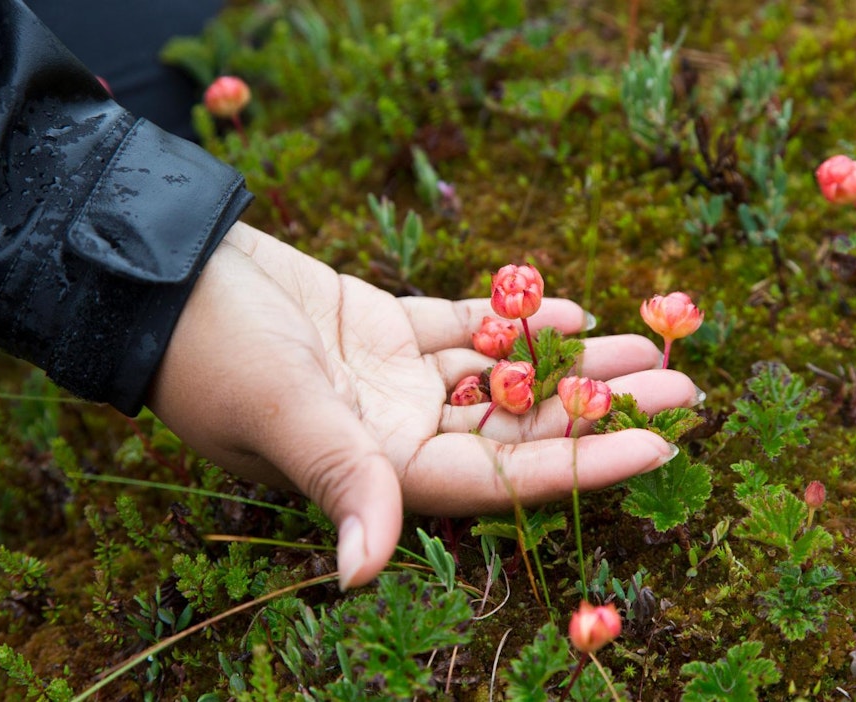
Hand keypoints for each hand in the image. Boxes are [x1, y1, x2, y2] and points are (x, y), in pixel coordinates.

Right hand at [148, 222, 698, 587]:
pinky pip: (467, 328)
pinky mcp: (385, 330)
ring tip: (651, 346)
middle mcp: (397, 433)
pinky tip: (573, 311)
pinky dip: (516, 319)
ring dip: (573, 363)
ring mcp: (395, 381)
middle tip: (687, 383)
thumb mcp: (282, 416)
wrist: (168, 280)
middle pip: (520, 425)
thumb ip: (339, 482)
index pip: (504, 476)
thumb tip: (359, 575)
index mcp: (381, 469)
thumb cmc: (214, 355)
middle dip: (602, 406)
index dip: (587, 462)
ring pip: (505, 375)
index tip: (664, 444)